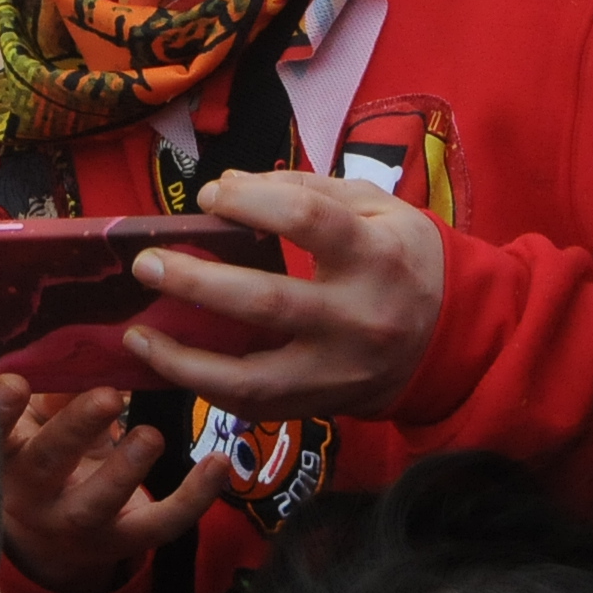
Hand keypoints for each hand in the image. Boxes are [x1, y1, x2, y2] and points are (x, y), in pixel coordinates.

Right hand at [0, 377, 224, 592]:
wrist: (56, 537)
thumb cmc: (49, 454)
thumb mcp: (43, 422)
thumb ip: (57, 389)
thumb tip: (84, 347)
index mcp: (8, 456)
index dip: (0, 412)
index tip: (15, 382)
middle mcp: (34, 496)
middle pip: (46, 466)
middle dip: (74, 430)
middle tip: (107, 395)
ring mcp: (77, 525)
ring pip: (96, 505)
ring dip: (124, 471)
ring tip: (151, 437)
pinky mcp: (122, 542)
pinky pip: (159, 526)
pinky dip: (193, 499)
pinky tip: (218, 465)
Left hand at [124, 172, 443, 422]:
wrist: (454, 338)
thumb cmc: (406, 258)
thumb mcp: (377, 208)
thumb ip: (309, 191)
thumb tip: (233, 186)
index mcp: (377, 254)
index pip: (307, 221)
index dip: (252, 202)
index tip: (212, 196)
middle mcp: (358, 317)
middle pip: (268, 302)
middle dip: (197, 282)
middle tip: (146, 263)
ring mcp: (339, 370)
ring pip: (252, 379)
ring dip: (184, 359)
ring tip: (138, 334)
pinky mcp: (324, 405)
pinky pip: (256, 406)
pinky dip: (208, 388)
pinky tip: (174, 364)